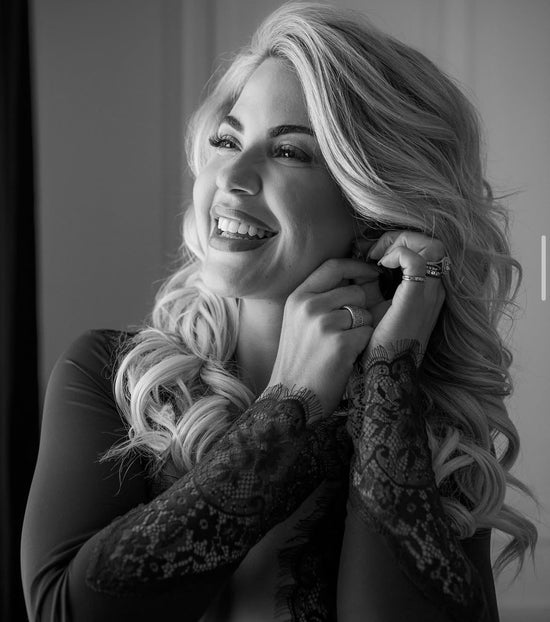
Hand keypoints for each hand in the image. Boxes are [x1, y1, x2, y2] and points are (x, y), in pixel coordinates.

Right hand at [268, 258, 378, 415]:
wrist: (291, 398)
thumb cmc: (300, 360)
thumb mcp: (298, 321)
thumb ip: (319, 299)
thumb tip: (354, 279)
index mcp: (298, 297)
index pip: (333, 266)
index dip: (357, 266)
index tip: (371, 273)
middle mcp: (308, 305)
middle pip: (355, 291)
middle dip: (361, 309)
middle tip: (349, 331)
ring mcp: (323, 323)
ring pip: (363, 312)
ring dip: (361, 329)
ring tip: (342, 347)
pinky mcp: (340, 343)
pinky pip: (367, 332)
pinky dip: (362, 345)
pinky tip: (346, 358)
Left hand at [352, 231, 446, 364]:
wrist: (384, 373)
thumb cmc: (378, 345)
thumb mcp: (379, 310)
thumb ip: (379, 288)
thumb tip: (362, 265)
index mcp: (429, 292)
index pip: (428, 251)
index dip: (401, 243)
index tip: (374, 255)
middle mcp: (436, 291)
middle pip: (433, 244)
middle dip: (401, 238)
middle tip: (374, 252)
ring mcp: (430, 294)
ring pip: (432, 246)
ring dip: (400, 243)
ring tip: (377, 257)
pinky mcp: (417, 299)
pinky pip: (416, 260)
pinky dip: (398, 254)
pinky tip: (379, 266)